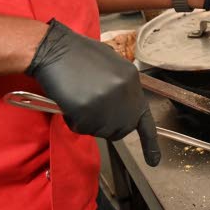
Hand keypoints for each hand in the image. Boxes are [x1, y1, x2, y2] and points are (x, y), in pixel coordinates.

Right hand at [27, 19, 160, 165]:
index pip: (143, 116)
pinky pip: (83, 128)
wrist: (55, 49)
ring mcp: (107, 103)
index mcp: (132, 80)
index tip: (154, 161)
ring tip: (79, 98)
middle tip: (91, 107)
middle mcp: (125, 93)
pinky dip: (74, 120)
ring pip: (102, 131)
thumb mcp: (110, 66)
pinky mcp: (89, 111)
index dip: (150, 141)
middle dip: (107, 125)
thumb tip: (119, 106)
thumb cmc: (78, 55)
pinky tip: (70, 101)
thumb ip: (120, 87)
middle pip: (121, 129)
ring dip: (89, 122)